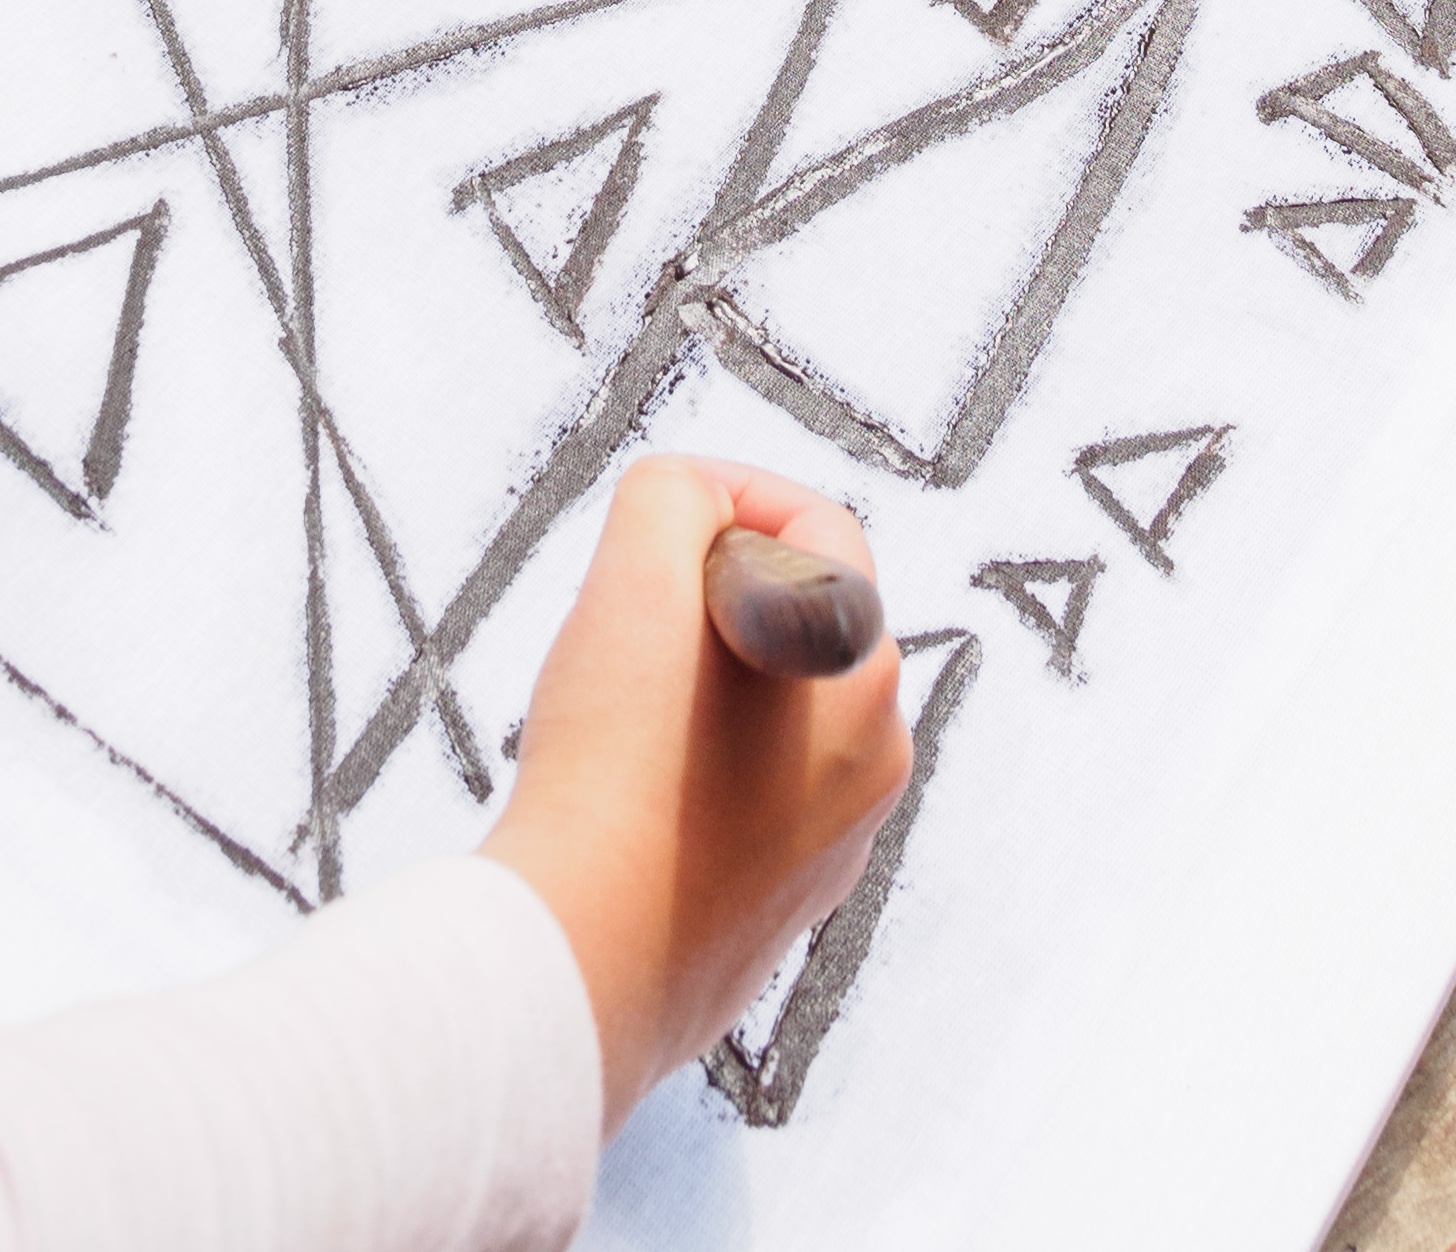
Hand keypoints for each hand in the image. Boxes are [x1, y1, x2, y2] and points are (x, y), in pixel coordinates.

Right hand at [479, 456, 909, 1132]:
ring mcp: (833, 844)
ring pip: (766, 713)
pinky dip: (688, 776)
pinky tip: (624, 801)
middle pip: (791, 620)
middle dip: (705, 600)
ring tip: (615, 719)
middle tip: (623, 623)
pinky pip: (742, 801)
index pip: (812, 526)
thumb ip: (675, 494)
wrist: (581, 960)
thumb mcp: (638, 570)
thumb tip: (694, 502)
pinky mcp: (778, 910)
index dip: (726, 497)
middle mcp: (875, 759)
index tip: (652, 522)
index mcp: (864, 669)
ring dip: (695, 689)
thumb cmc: (615, 767)